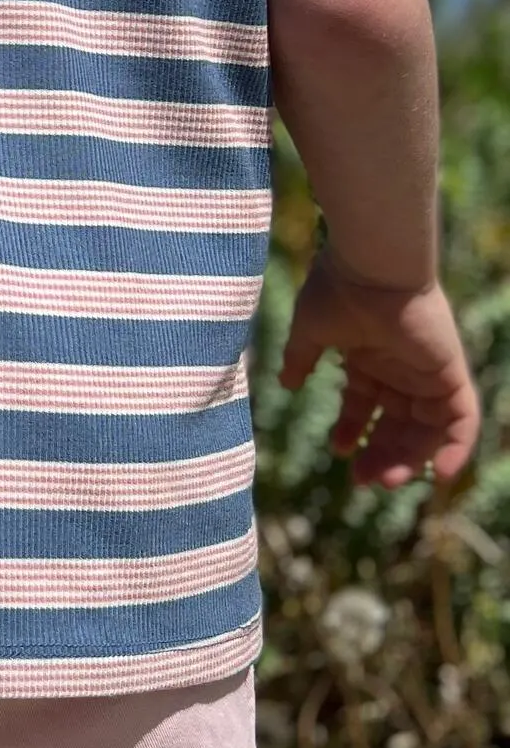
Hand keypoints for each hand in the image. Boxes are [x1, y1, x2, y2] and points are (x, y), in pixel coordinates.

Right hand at [280, 253, 479, 487]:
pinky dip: (457, 448)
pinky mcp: (449, 373)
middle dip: (380, 455)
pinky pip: (462, 419)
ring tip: (387, 480)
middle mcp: (399, 369)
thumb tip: (286, 383)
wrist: (369, 266)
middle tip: (363, 480)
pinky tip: (438, 474)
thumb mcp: (310, 331)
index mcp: (368, 359)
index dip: (352, 431)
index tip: (338, 451)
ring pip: (426, 429)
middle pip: (396, 425)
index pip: (365, 407)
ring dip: (410, 459)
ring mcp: (426, 372)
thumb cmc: (337, 292)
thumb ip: (300, 359)